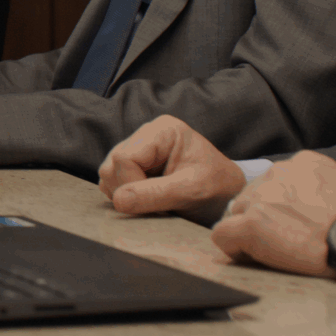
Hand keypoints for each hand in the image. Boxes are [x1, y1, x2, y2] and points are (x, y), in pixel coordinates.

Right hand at [100, 116, 246, 220]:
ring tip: (155, 203)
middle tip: (156, 205)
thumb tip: (119, 201)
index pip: (125, 157)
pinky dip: (125, 197)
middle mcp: (145, 135)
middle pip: (112, 164)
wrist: (226, 196)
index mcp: (162, 130)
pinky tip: (148, 201)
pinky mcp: (131, 166)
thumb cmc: (216, 188)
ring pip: (108, 174)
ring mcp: (136, 150)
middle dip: (128, 191)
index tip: (154, 202)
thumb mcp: (191, 190)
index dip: (131, 183)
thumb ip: (155, 194)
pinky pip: (112, 182)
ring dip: (125, 195)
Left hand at [209, 151, 335, 278]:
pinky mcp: (250, 224)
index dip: (278, 207)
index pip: (273, 182)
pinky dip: (234, 250)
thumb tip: (316, 208)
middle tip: (283, 242)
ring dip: (249, 233)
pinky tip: (256, 259)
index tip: (293, 224)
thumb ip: (321, 191)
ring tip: (275, 252)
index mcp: (303, 163)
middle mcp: (278, 173)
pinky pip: (223, 236)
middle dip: (262, 218)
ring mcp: (261, 197)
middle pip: (251, 196)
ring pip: (236, 214)